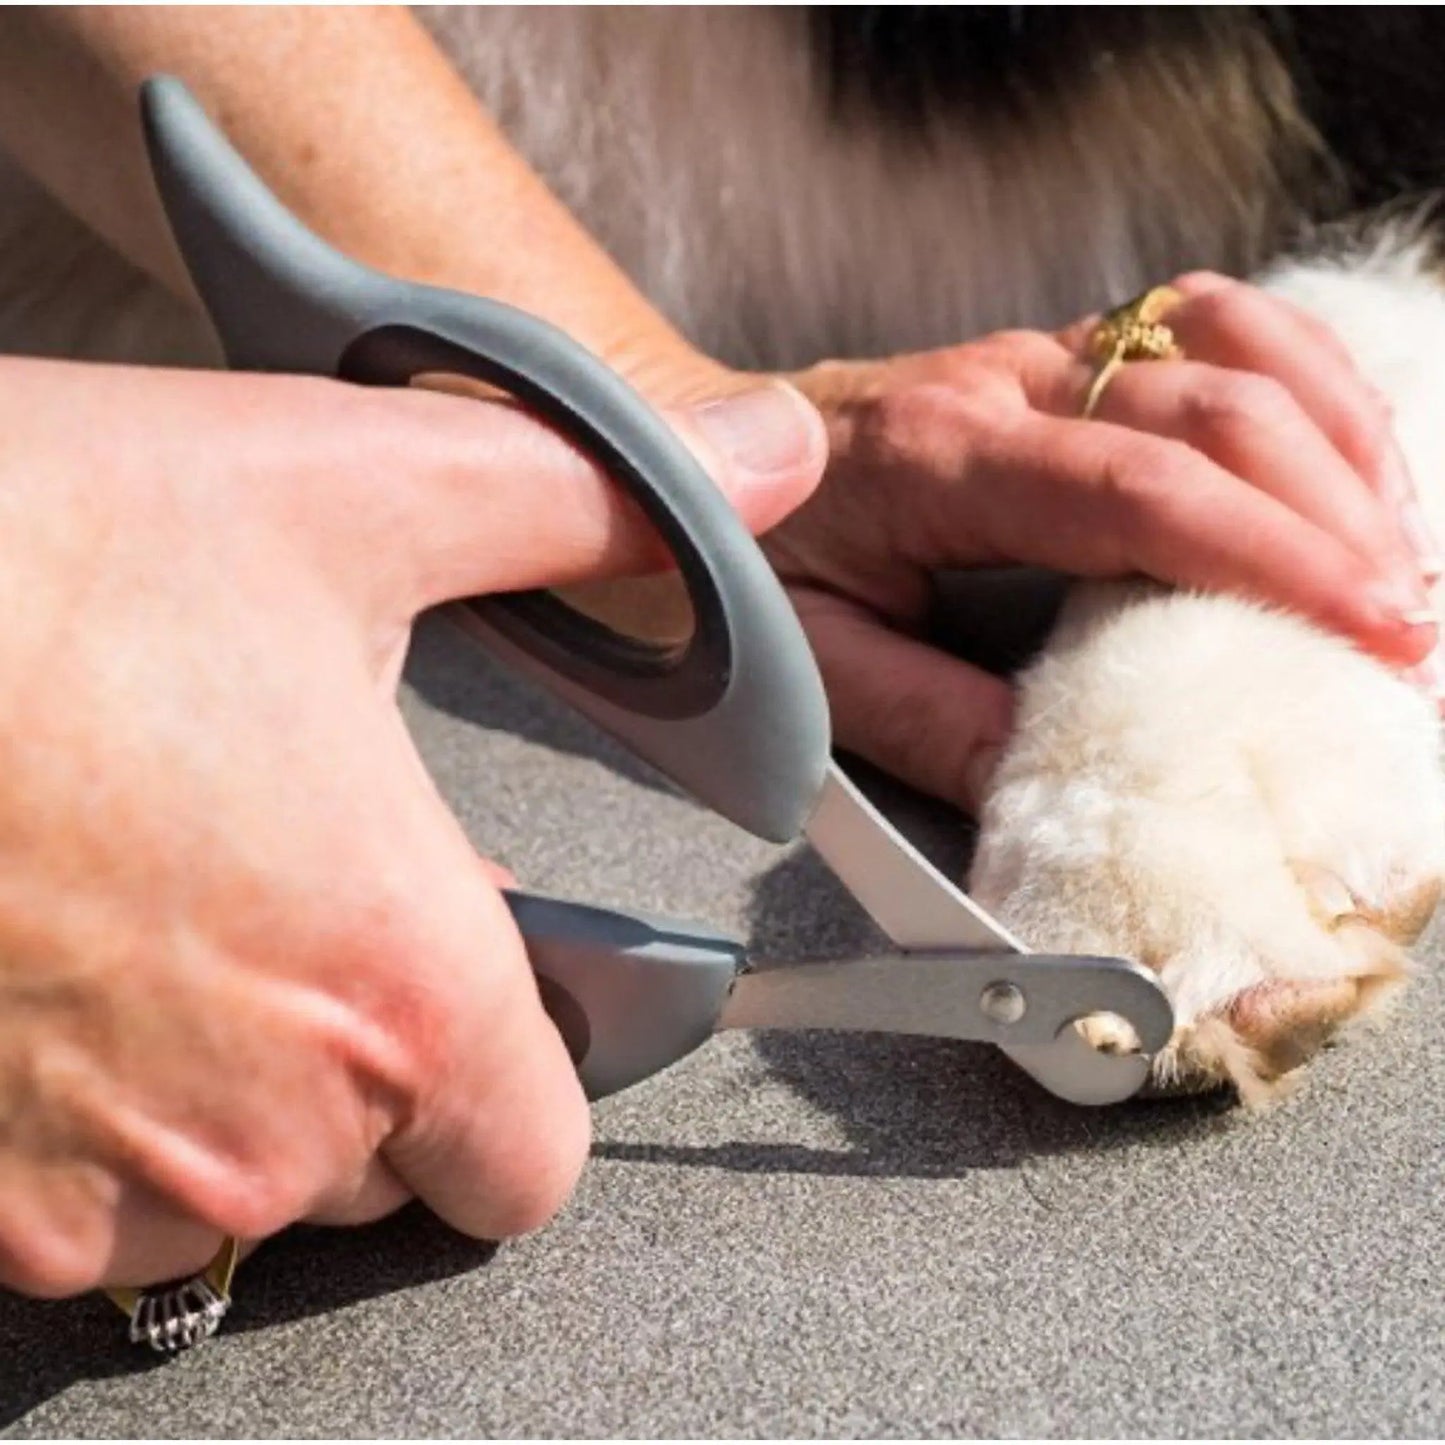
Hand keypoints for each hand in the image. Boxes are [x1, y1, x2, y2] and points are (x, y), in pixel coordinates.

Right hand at [0, 359, 822, 1296]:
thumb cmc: (38, 549)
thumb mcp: (357, 487)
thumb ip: (599, 500)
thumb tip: (771, 454)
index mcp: (395, 984)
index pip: (534, 1161)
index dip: (527, 1074)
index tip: (486, 980)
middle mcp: (250, 1129)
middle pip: (385, 1165)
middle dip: (373, 1049)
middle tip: (302, 890)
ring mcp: (77, 1187)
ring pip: (224, 1201)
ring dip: (224, 1088)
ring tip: (171, 909)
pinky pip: (71, 1213)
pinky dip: (89, 1116)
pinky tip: (58, 958)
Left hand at [760, 274, 1440, 810]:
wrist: (671, 458)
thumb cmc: (720, 562)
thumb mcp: (801, 662)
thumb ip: (924, 719)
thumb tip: (1056, 779)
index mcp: (938, 458)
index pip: (1140, 490)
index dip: (1272, 555)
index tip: (1371, 631)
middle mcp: (998, 384)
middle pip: (1216, 408)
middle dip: (1338, 515)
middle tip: (1408, 627)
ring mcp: (1029, 357)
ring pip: (1227, 345)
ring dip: (1336, 440)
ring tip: (1396, 548)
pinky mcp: (1049, 360)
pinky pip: (1198, 327)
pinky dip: (1291, 380)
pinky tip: (1336, 452)